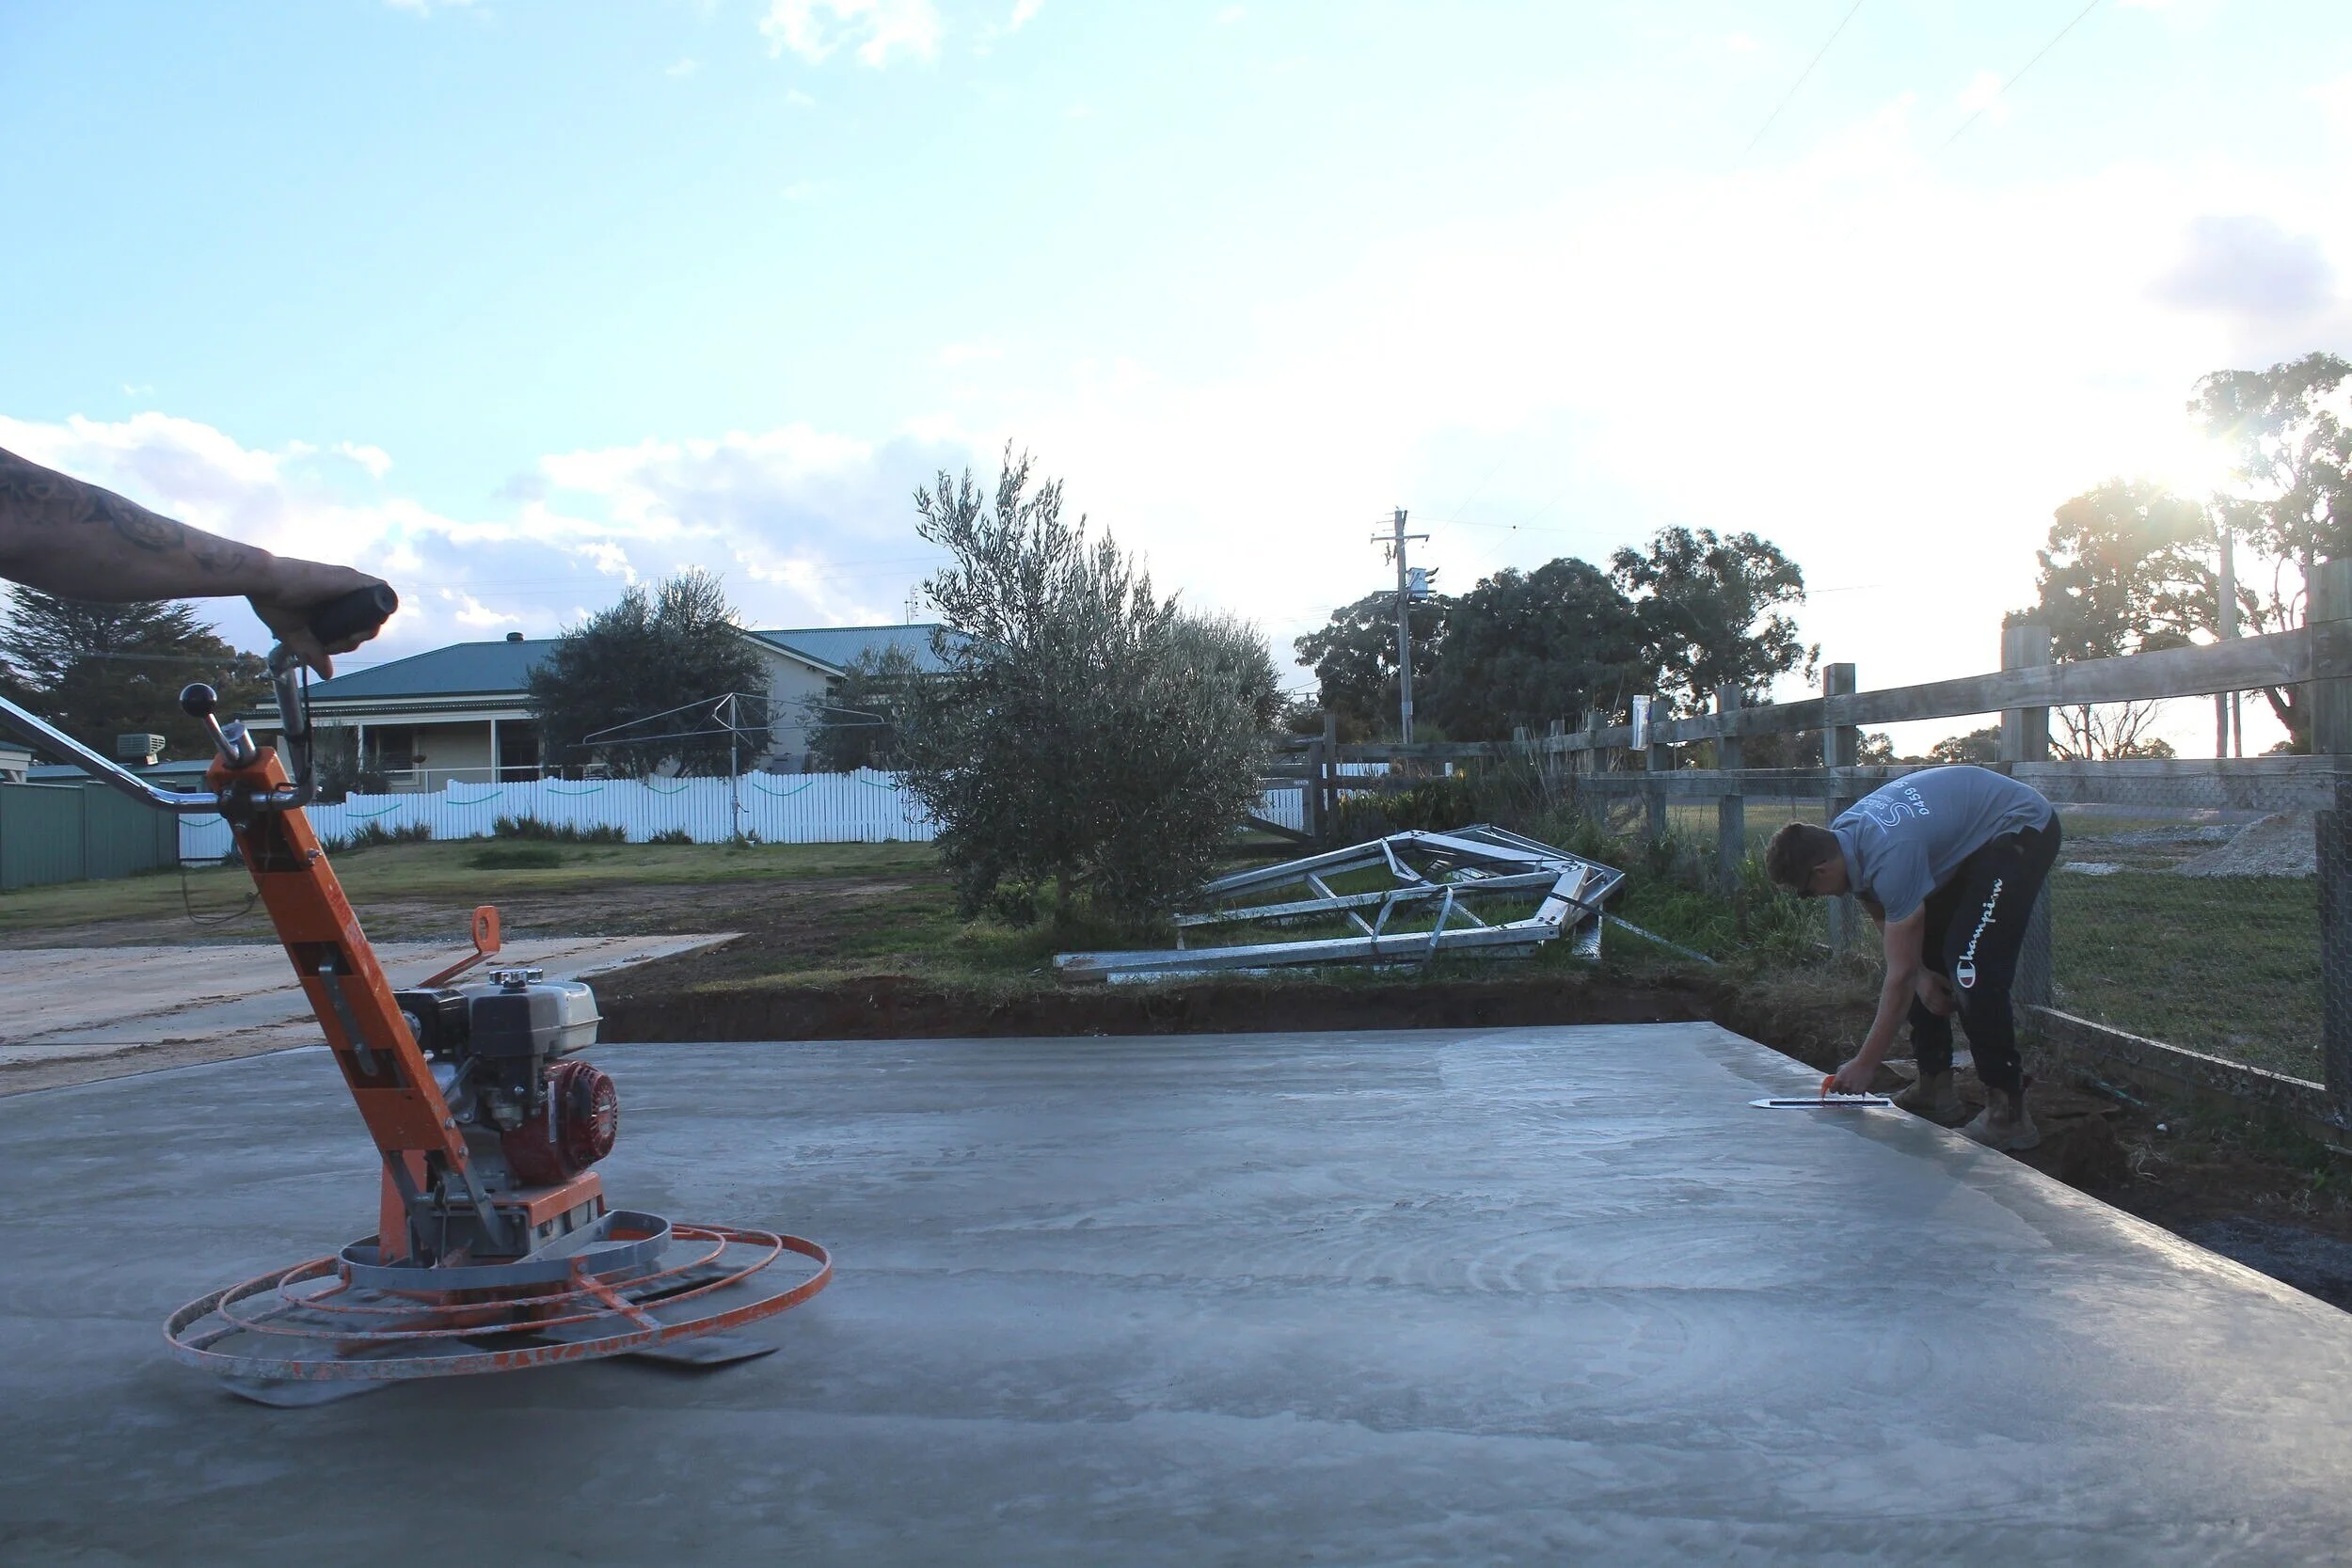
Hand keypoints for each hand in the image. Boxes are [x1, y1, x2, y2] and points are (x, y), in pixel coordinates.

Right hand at [248, 559, 391, 676]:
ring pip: (375, 611)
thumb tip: (327, 674)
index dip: (347, 643)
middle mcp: (342, 596)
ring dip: (367, 628)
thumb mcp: (295, 635)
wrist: (262, 583)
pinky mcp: (350, 578)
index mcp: (330, 607)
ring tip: (348, 637)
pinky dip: (378, 607)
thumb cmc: (272, 603)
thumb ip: (313, 653)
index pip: (353, 629)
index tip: (330, 649)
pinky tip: (366, 621)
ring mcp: (348, 586)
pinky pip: (378, 592)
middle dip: (357, 639)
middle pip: (366, 622)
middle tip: (338, 644)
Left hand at [1829, 1055, 1878, 1094]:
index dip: (1833, 1089)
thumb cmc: (1854, 1064)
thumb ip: (1837, 1075)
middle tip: (1845, 1084)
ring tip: (1854, 1082)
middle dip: (1842, 1089)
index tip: (1834, 1088)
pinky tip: (1859, 1083)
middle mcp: (1845, 1086)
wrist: (1866, 1063)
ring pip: (1849, 1093)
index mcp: (1839, 1080)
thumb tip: (1833, 1081)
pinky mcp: (1860, 1091)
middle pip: (1841, 1092)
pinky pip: (1856, 1093)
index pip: (1832, 1090)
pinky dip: (1857, 1090)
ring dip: (1850, 1089)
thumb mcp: (1841, 1068)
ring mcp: (1853, 1089)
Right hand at [1915, 971, 1955, 1016]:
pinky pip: (1932, 1011)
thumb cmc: (1930, 976)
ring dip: (1945, 1012)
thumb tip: (1956, 994)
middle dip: (1950, 1009)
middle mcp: (1929, 998)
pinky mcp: (1924, 1003)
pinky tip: (1943, 1011)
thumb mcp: (1941, 979)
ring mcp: (1925, 1002)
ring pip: (1937, 1010)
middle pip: (1941, 1008)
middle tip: (1956, 1008)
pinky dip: (1939, 1012)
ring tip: (1951, 1010)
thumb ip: (1949, 986)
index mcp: (1933, 991)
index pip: (1944, 1001)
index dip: (1952, 1004)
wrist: (1918, 976)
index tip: (1958, 1004)